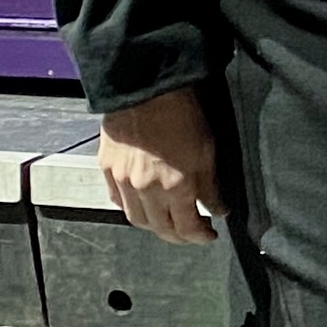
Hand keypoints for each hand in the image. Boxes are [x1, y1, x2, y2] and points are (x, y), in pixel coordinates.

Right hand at [98, 87, 226, 245]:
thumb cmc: (181, 115)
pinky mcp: (107, 170)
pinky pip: (118, 200)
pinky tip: (146, 204)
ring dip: (155, 226)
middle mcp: (146, 189)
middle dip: (179, 236)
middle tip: (192, 232)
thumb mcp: (207, 151)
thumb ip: (211, 186)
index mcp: (175, 186)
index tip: (209, 235)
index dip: (200, 237)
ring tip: (170, 220)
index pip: (187, 228)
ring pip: (137, 219)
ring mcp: (123, 181)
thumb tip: (218, 210)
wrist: (144, 89)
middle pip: (160, 228)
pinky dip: (133, 208)